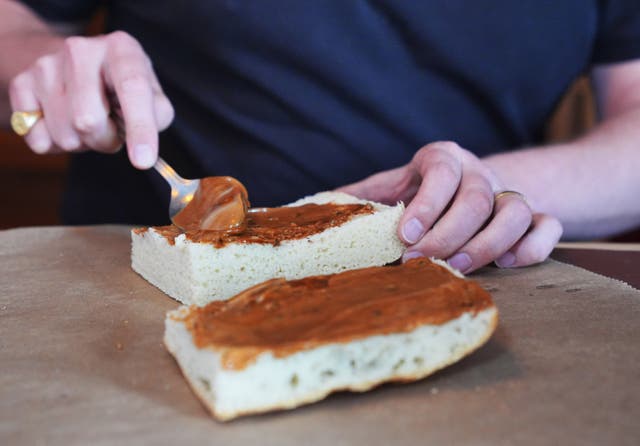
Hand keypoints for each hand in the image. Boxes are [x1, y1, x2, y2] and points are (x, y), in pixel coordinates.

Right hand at [8, 31, 173, 168]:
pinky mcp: (22, 82)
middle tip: (110, 128)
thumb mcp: (152, 97)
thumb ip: (156, 118)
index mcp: (122, 49)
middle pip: (88, 120)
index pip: (132, 88)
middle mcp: (81, 50)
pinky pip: (37, 137)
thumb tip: (142, 149)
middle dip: (105, 139)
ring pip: (64, 134)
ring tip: (89, 121)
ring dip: (82, 142)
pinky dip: (54, 143)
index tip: (143, 160)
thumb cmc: (123, 89)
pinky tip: (64, 123)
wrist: (77, 67)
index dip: (140, 127)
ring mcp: (47, 65)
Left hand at [339, 141, 562, 272]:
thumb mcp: (383, 191)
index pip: (441, 169)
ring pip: (516, 211)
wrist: (459, 194)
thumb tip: (302, 214)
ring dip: (488, 244)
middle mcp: (478, 172)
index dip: (427, 202)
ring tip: (457, 269)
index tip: (405, 235)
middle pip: (478, 198)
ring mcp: (509, 193)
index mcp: (440, 158)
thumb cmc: (412, 198)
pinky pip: (548, 226)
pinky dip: (535, 246)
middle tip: (421, 263)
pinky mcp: (533, 217)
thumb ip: (354, 199)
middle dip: (449, 235)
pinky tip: (509, 264)